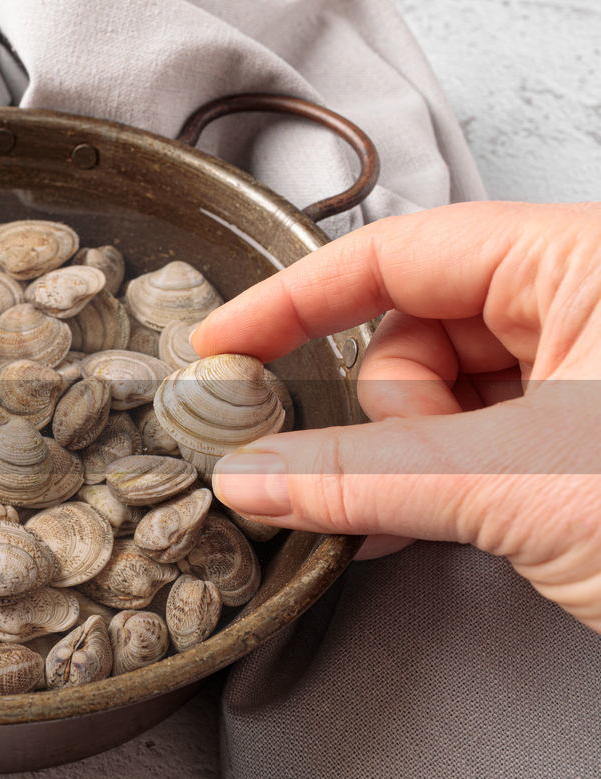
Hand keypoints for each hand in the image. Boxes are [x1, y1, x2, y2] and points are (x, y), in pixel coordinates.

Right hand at [192, 201, 600, 630]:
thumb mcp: (520, 487)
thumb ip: (362, 477)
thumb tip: (251, 474)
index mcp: (585, 262)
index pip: (398, 254)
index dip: (294, 301)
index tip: (223, 344)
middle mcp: (583, 300)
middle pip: (413, 330)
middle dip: (393, 409)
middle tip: (416, 472)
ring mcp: (585, 366)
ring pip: (436, 392)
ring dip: (419, 455)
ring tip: (466, 507)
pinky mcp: (579, 429)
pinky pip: (468, 434)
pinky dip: (439, 476)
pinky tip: (433, 516)